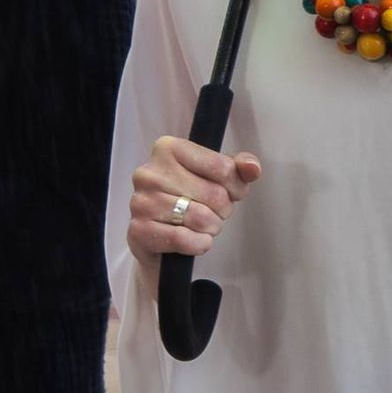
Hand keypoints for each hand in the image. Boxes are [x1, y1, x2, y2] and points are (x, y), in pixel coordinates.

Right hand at [126, 135, 260, 265]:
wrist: (156, 233)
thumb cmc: (188, 199)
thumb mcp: (215, 176)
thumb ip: (238, 167)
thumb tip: (252, 168)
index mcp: (168, 148)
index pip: (223, 167)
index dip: (236, 187)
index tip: (228, 192)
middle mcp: (149, 172)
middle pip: (215, 195)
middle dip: (222, 210)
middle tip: (210, 211)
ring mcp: (141, 201)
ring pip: (201, 218)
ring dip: (210, 228)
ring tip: (200, 225)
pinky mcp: (139, 230)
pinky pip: (184, 239)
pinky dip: (198, 244)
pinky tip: (192, 239)